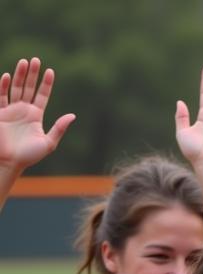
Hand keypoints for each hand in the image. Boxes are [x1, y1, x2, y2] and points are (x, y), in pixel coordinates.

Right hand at [0, 58, 74, 173]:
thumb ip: (59, 128)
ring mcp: (10, 110)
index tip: (50, 71)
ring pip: (15, 88)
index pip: (42, 95)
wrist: (9, 162)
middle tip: (36, 60)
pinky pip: (1, 96)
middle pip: (28, 87)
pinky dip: (4, 86)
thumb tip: (73, 115)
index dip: (46, 84)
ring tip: (25, 62)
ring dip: (19, 75)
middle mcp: (23, 110)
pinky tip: (8, 76)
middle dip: (32, 74)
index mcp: (36, 116)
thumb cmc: (29, 155)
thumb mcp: (48, 143)